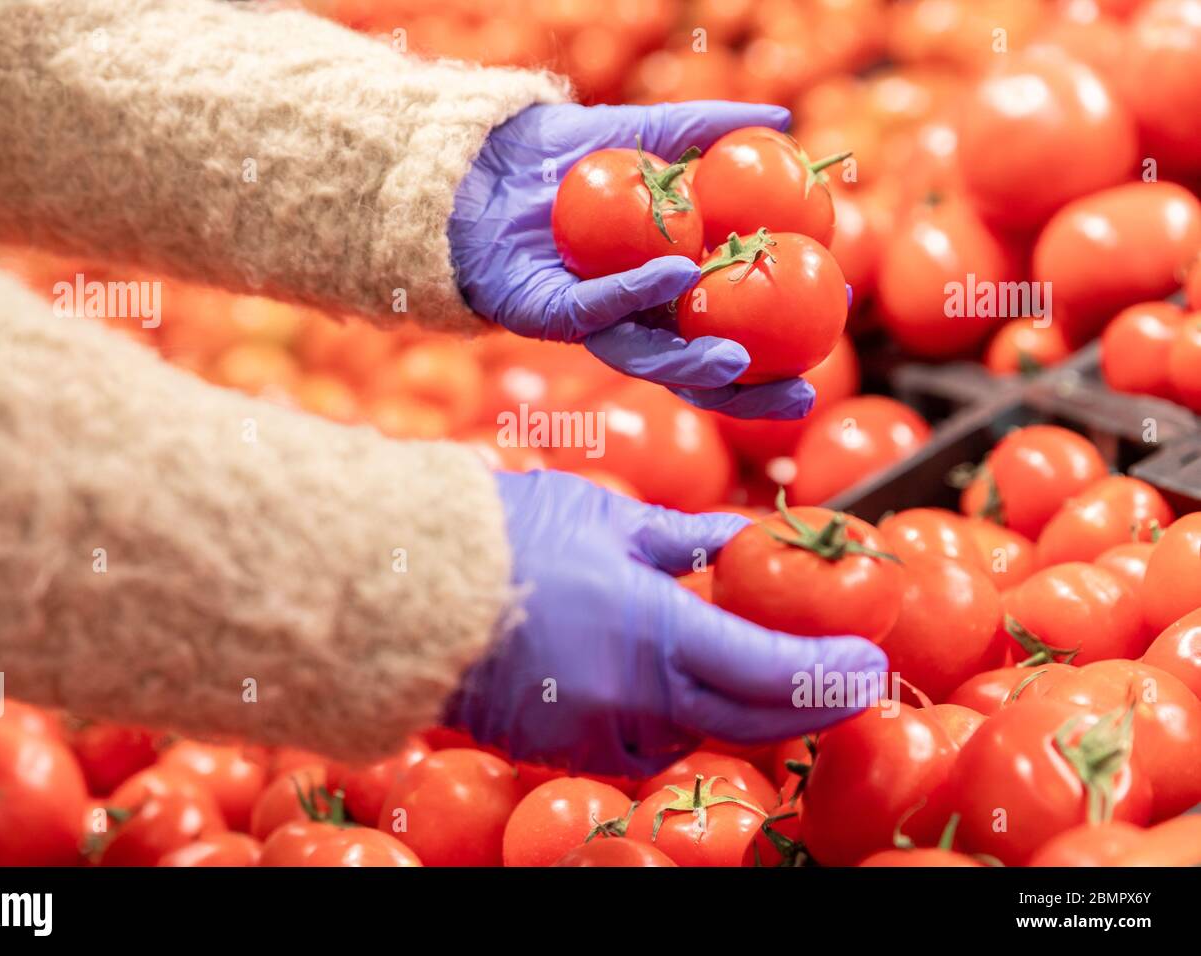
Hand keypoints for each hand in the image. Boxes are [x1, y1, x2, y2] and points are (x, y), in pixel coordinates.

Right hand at [444, 470, 888, 776]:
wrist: (406, 593)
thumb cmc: (507, 539)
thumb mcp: (611, 521)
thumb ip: (690, 541)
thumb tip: (746, 540)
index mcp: (655, 632)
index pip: (772, 671)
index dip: (831, 673)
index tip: (871, 662)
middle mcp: (635, 701)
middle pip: (752, 721)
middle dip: (811, 704)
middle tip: (851, 680)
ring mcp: (598, 736)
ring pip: (699, 736)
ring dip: (745, 712)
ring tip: (778, 677)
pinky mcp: (567, 753)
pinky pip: (645, 744)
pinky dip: (680, 720)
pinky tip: (687, 686)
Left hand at [449, 101, 818, 419]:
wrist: (484, 157)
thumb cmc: (565, 156)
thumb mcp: (648, 135)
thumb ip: (710, 131)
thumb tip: (783, 122)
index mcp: (663, 288)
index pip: (733, 320)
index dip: (782, 329)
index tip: (838, 309)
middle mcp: (633, 315)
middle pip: (696, 366)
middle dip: (747, 389)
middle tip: (800, 393)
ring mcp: (591, 320)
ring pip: (647, 357)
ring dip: (693, 365)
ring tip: (738, 361)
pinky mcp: (544, 313)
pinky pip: (594, 309)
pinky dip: (634, 292)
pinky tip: (675, 275)